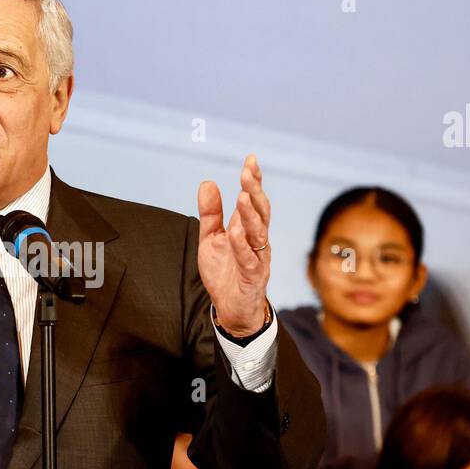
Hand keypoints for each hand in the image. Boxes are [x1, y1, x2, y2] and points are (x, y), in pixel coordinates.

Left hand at [197, 155, 270, 336]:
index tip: (251, 160)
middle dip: (255, 191)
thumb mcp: (211, 238)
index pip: (254, 200)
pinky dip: (242, 245)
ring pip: (259, 233)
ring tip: (242, 196)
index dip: (254, 181)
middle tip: (248, 171)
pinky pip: (249, 259)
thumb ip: (211, 213)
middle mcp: (257, 241)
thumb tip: (208, 183)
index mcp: (248, 229)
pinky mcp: (252, 277)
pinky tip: (235, 231)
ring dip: (251, 214)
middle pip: (261, 211)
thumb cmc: (225, 272)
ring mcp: (257, 258)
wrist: (231, 308)